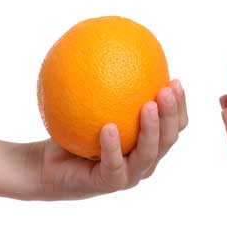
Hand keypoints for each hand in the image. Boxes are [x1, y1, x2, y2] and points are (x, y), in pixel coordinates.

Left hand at [21, 80, 187, 200]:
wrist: (46, 165)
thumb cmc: (72, 131)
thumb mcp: (90, 102)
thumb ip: (108, 81)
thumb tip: (115, 42)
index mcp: (148, 143)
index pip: (174, 126)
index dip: (180, 106)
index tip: (174, 80)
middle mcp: (144, 161)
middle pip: (168, 139)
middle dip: (171, 114)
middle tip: (166, 89)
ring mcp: (128, 175)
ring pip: (148, 154)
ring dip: (151, 129)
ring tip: (148, 106)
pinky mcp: (108, 184)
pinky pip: (113, 164)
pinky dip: (112, 146)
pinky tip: (108, 127)